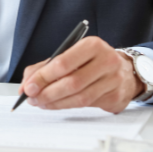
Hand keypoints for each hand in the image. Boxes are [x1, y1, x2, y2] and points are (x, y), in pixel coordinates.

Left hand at [18, 37, 143, 112]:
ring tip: (41, 103)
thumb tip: (27, 83)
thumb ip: (47, 66)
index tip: (29, 86)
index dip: (43, 77)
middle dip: (47, 93)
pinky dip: (67, 106)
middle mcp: (106, 61)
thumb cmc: (93, 61)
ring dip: (55, 103)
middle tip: (32, 98)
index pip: (63, 62)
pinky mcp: (115, 97)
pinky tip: (56, 104)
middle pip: (71, 82)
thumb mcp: (72, 54)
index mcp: (92, 45)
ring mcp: (113, 80)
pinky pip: (87, 106)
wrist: (125, 70)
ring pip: (79, 98)